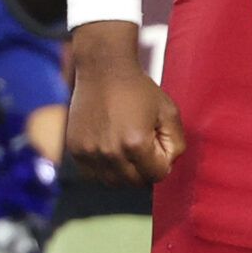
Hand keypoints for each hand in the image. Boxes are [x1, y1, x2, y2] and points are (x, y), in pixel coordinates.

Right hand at [66, 36, 184, 186]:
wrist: (103, 70)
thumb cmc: (139, 89)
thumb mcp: (169, 111)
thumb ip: (175, 143)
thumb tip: (167, 166)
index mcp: (136, 144)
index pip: (157, 175)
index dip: (163, 160)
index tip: (157, 141)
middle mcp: (110, 153)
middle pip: (135, 183)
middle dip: (145, 169)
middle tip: (144, 145)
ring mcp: (90, 154)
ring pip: (113, 182)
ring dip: (124, 172)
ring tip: (126, 146)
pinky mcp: (75, 151)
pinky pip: (93, 174)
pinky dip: (104, 168)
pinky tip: (110, 146)